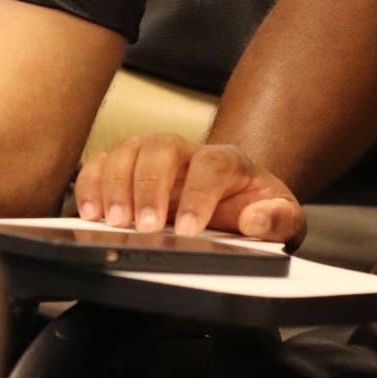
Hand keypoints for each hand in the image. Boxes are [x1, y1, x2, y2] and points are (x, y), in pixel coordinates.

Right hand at [75, 134, 305, 245]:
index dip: (198, 194)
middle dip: (149, 186)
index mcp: (227, 160)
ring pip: (128, 149)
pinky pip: (102, 161)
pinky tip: (91, 211)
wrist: (237, 196)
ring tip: (114, 221)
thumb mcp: (285, 217)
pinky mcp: (128, 168)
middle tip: (143, 226)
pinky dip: (91, 182)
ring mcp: (154, 156)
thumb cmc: (256, 207)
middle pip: (162, 148)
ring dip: (116, 184)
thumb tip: (256, 219)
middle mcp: (186, 151)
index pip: (210, 164)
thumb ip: (280, 219)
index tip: (189, 230)